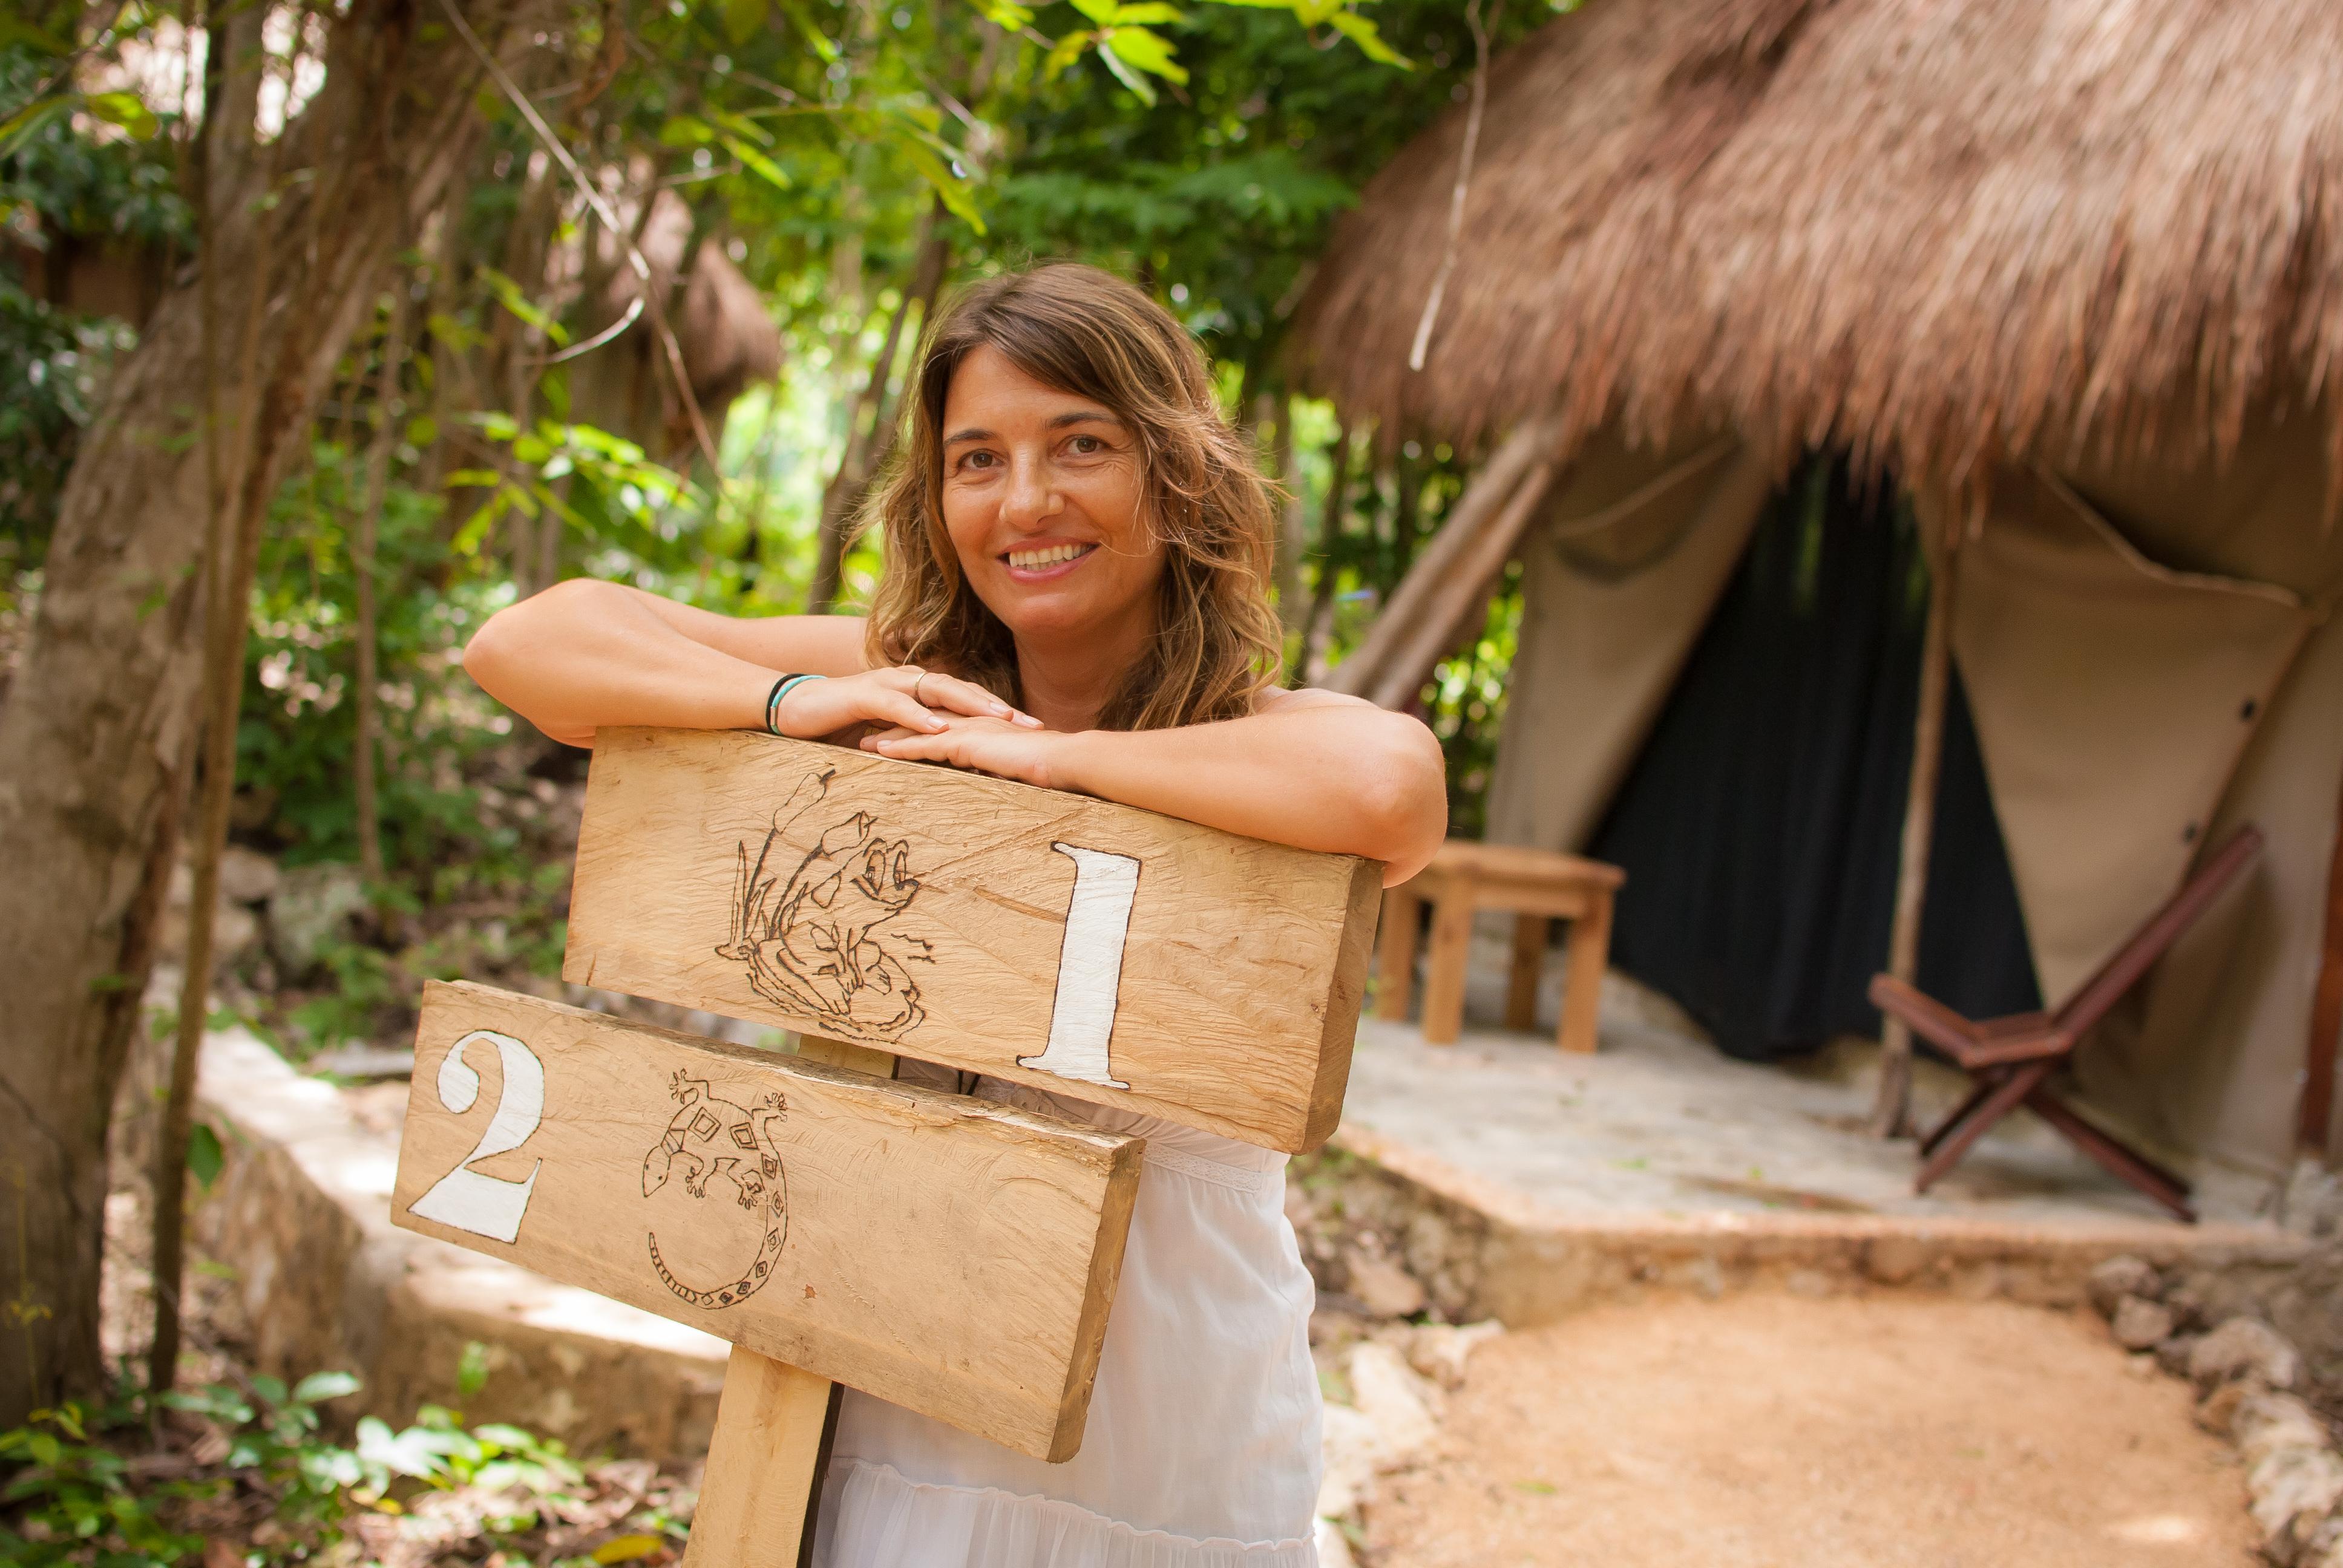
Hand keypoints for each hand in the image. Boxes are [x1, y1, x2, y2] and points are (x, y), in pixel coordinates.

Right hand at [771, 665, 1040, 740]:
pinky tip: (939, 729)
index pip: (966, 700)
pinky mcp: (861, 694)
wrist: (792, 709)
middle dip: (998, 707)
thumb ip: (918, 745)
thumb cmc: (842, 726)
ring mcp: (886, 685)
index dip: (999, 713)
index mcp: (918, 692)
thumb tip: (952, 768)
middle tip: (1031, 725)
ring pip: (937, 691)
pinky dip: (918, 716)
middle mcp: (908, 683)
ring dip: (969, 705)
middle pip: (963, 691)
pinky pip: (896, 704)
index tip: (1033, 731)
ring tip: (999, 721)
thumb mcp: (890, 738)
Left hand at [859, 712, 1077, 789]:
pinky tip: (881, 752)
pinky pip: (926, 745)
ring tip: (863, 743)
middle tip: (868, 731)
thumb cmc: (1049, 766)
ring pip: (919, 730)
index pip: (943, 723)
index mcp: (983, 726)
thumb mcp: (1018, 767)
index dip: (918, 726)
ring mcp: (967, 729)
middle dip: (896, 725)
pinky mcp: (965, 742)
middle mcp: (971, 722)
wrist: (1062, 758)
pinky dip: (902, 747)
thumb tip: (996, 781)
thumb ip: (1002, 769)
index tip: (896, 731)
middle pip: (923, 721)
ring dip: (890, 736)